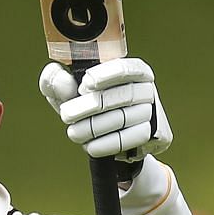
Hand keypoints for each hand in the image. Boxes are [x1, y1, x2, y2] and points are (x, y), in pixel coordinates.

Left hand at [39, 58, 172, 160]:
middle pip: (123, 95)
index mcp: (131, 70)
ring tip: (74, 133)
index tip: (86, 84)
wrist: (106, 141)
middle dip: (90, 106)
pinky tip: (90, 146)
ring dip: (95, 127)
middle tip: (66, 115)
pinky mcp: (157, 134)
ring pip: (126, 118)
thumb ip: (56, 81)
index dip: (107, 74)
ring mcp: (154, 111)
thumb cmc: (85, 109)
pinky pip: (132, 138)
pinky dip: (108, 144)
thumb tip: (59, 77)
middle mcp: (146, 88)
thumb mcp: (66, 94)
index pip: (126, 68)